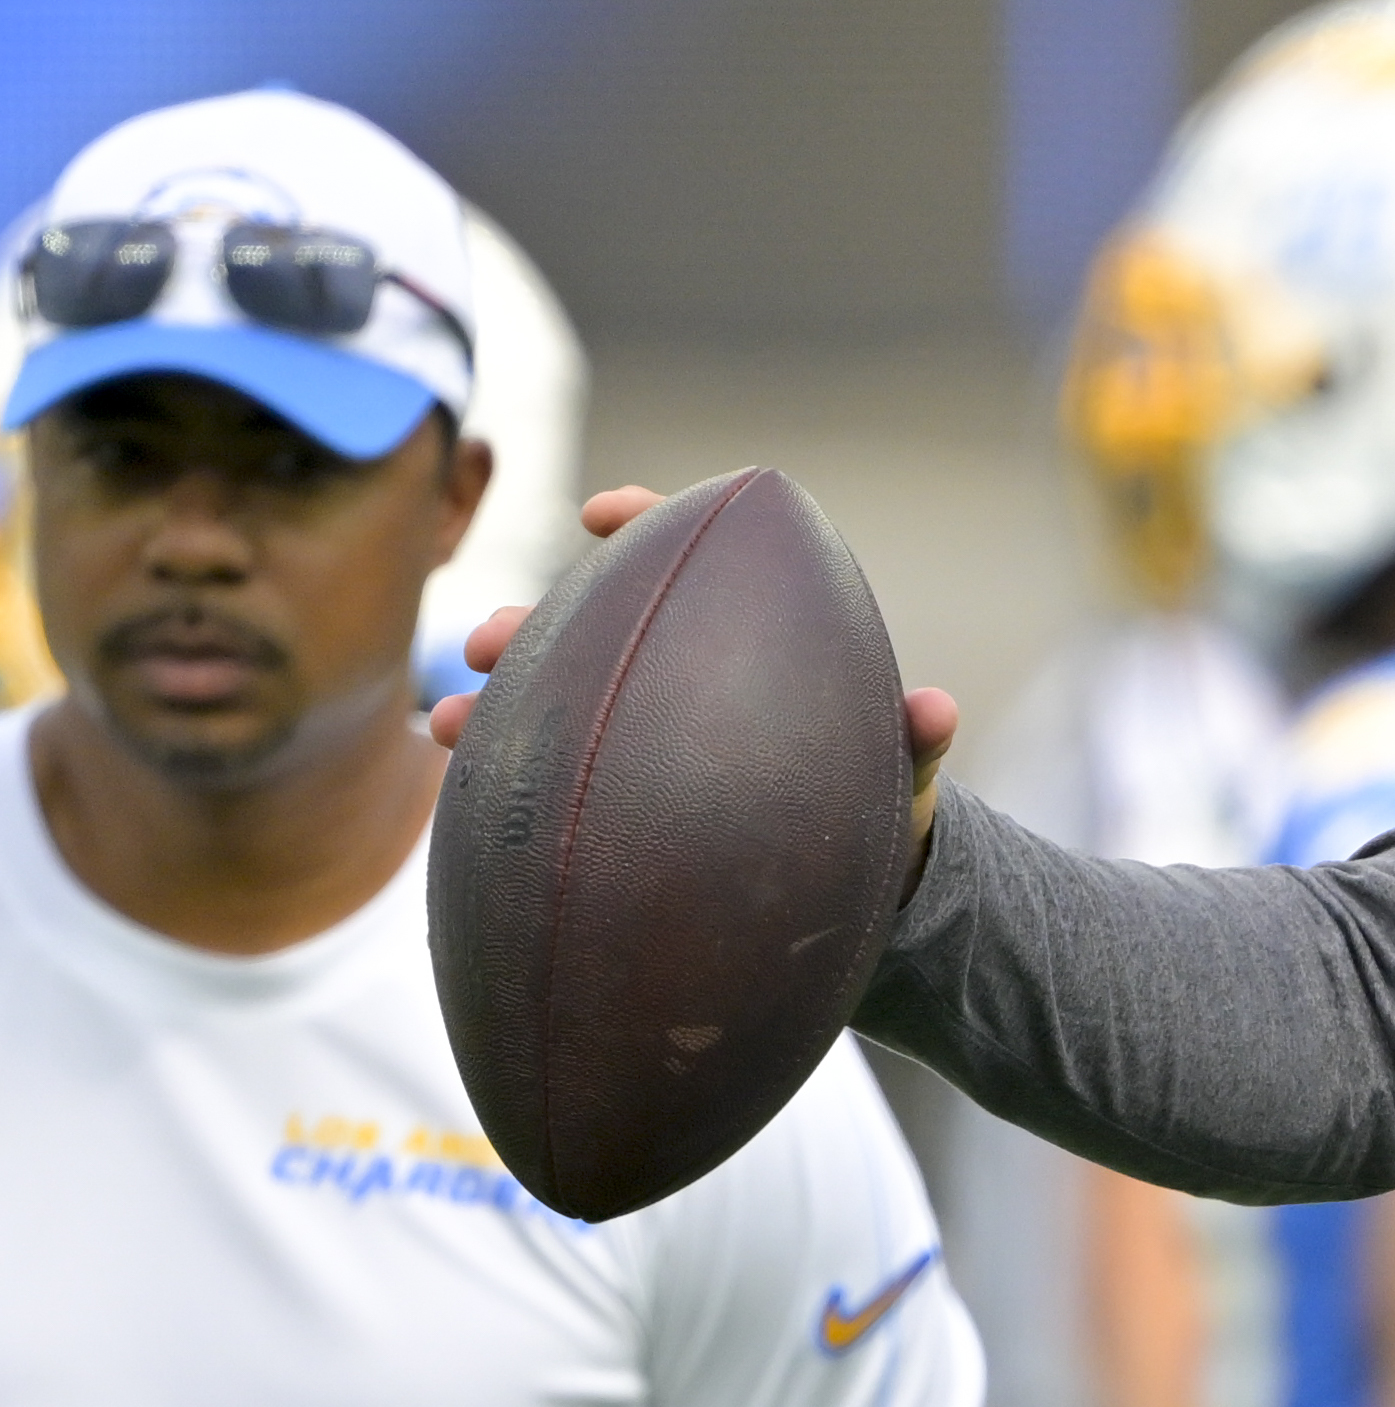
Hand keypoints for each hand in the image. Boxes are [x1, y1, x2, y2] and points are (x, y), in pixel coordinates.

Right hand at [426, 485, 963, 876]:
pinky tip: (452, 786)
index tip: (599, 515)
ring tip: (447, 723)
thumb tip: (935, 709)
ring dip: (495, 702)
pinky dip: (499, 772)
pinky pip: (548, 774)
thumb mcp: (905, 779)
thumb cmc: (886, 813)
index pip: (693, 559)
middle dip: (531, 623)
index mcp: (747, 647)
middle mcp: (681, 681)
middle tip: (492, 639)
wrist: (861, 891)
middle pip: (595, 626)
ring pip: (552, 700)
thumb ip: (916, 741)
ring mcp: (643, 737)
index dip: (645, 522)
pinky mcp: (619, 794)